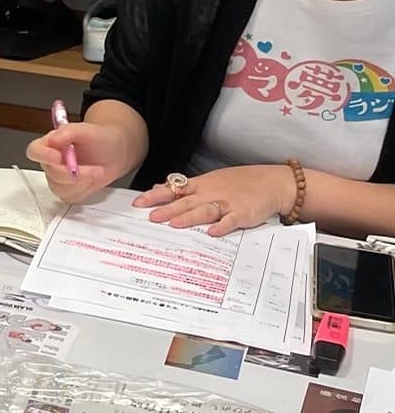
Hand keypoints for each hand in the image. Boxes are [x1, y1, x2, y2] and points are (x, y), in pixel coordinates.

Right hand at [25, 120, 135, 203]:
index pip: (35, 151)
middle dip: (74, 172)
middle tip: (95, 168)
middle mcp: (51, 161)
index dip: (43, 156)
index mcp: (51, 143)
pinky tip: (92, 179)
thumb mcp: (89, 130)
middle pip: (50, 172)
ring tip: (97, 171)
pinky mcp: (67, 190)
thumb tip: (53, 139)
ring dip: (82, 182)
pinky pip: (69, 196)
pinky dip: (84, 190)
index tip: (57, 157)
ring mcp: (57, 178)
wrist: (115, 153)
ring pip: (59, 187)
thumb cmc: (101, 139)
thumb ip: (69, 132)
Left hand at [133, 164, 295, 236]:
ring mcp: (227, 203)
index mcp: (202, 185)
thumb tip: (160, 188)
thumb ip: (185, 187)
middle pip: (186, 202)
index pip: (174, 189)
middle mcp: (211, 193)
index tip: (138, 203)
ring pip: (205, 210)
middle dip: (168, 210)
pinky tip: (213, 232)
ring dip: (190, 217)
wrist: (272, 182)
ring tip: (175, 224)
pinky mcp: (243, 213)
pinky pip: (231, 220)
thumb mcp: (210, 180)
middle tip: (151, 217)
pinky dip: (222, 226)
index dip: (156, 196)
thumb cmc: (240, 182)